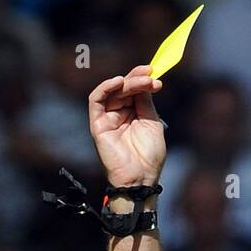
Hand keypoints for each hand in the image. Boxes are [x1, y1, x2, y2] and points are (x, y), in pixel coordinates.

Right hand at [88, 65, 165, 187]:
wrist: (141, 178)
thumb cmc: (149, 156)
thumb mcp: (152, 122)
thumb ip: (145, 102)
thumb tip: (145, 80)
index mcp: (132, 114)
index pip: (133, 90)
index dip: (142, 79)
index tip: (154, 73)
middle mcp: (118, 114)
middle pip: (123, 88)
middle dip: (137, 78)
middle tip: (151, 75)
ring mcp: (107, 119)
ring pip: (112, 91)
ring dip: (127, 82)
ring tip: (143, 79)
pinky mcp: (97, 124)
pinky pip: (96, 100)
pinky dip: (106, 87)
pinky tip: (119, 82)